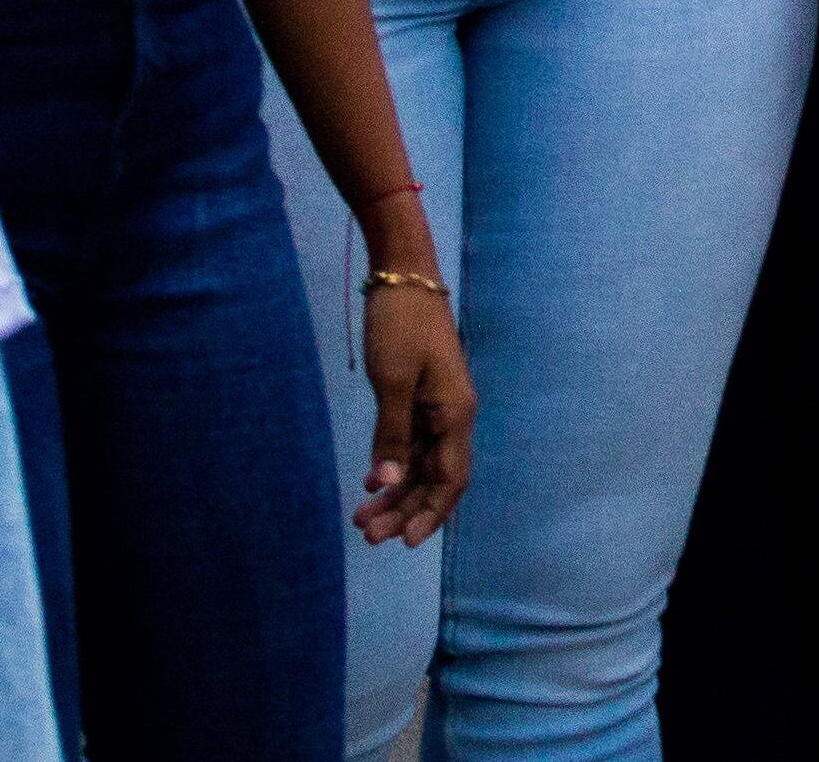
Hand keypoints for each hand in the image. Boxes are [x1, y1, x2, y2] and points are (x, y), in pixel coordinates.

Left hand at [355, 275, 475, 547]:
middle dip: (405, 510)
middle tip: (368, 535)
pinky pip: (412, 446)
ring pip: (421, 465)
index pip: (451, 480)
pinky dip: (393, 466)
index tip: (406, 543)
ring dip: (395, 493)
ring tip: (362, 519)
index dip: (432, 514)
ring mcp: (437, 407)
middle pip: (435, 479)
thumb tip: (388, 483)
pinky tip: (371, 484)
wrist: (402, 276)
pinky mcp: (420, 398)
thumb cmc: (400, 324)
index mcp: (456, 414)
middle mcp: (452, 416)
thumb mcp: (393, 380)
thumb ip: (392, 435)